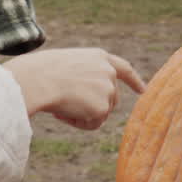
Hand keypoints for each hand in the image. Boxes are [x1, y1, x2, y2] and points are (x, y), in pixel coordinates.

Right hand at [2, 48, 145, 129]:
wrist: (38, 79)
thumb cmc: (42, 71)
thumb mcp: (67, 64)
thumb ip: (85, 75)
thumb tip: (86, 97)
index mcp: (99, 57)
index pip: (124, 68)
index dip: (134, 81)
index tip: (144, 90)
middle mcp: (109, 71)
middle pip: (111, 99)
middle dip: (94, 107)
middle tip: (66, 105)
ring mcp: (108, 88)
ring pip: (101, 113)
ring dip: (83, 115)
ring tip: (61, 106)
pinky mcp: (103, 106)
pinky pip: (93, 124)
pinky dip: (78, 123)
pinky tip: (64, 113)